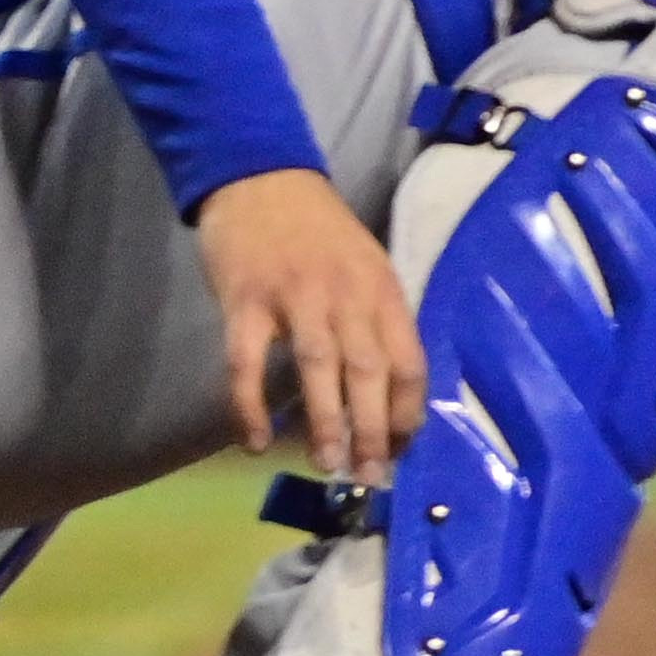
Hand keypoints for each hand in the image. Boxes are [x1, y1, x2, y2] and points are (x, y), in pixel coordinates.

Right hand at [195, 168, 427, 486]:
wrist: (263, 179)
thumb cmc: (320, 232)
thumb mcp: (366, 267)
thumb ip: (376, 319)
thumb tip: (389, 389)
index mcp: (382, 290)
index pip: (410, 358)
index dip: (410, 409)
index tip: (404, 449)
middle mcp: (347, 296)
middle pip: (370, 370)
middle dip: (375, 429)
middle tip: (372, 476)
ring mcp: (295, 297)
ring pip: (320, 369)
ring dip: (326, 423)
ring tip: (329, 467)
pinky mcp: (246, 302)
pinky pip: (248, 364)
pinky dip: (251, 406)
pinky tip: (254, 441)